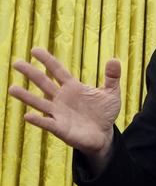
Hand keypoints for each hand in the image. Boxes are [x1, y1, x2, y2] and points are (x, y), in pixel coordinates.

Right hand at [9, 47, 119, 163]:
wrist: (103, 134)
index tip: (34, 50)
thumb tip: (114, 60)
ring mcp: (58, 113)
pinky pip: (47, 123)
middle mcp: (61, 98)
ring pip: (39, 103)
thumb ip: (112, 77)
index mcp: (72, 87)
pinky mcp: (60, 128)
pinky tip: (27, 116)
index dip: (47, 61)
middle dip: (31, 73)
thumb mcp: (111, 93)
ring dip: (26, 96)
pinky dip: (38, 120)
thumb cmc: (104, 113)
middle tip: (16, 62)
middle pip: (43, 83)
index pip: (57, 71)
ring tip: (12, 89)